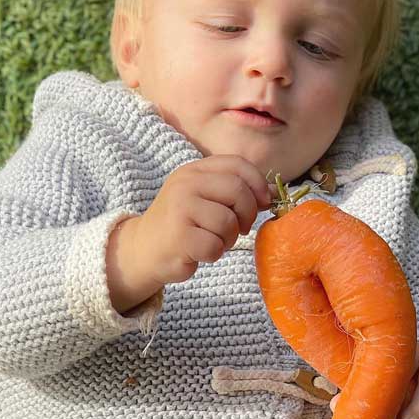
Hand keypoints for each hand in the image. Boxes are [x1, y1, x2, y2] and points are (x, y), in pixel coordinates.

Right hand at [132, 155, 272, 285]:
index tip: (263, 203)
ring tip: (214, 240)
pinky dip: (214, 254)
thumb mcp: (205, 197)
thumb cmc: (182, 223)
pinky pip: (215, 245)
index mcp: (194, 170)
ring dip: (229, 239)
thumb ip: (236, 191)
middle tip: (240, 228)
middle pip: (237, 191)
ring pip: (228, 222)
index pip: (237, 164)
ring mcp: (179, 208)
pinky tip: (201, 252)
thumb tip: (276, 193)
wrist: (143, 249)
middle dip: (247, 214)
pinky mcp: (178, 236)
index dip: (258, 184)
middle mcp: (185, 184)